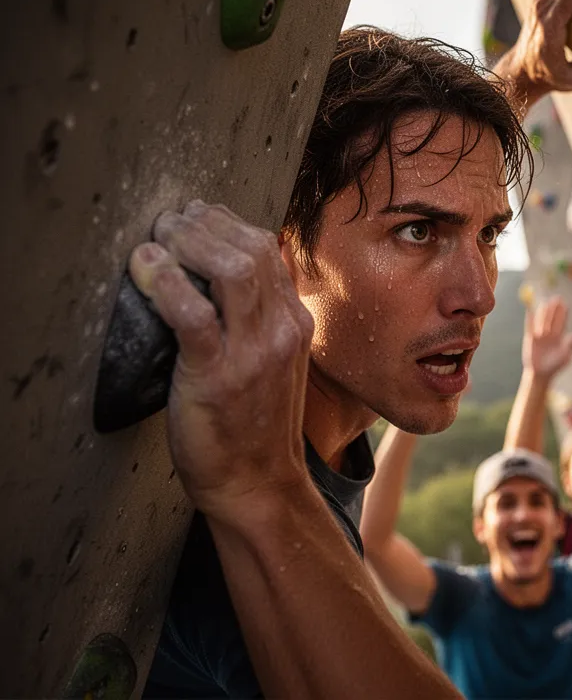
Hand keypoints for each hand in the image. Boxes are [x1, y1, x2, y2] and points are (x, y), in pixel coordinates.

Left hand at [128, 200, 313, 519]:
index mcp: (295, 321)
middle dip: (204, 224)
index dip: (225, 222)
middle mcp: (282, 330)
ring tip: (158, 240)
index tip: (193, 219)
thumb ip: (258, 317)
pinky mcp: (220, 377)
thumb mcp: (271, 360)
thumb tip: (222, 273)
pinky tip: (146, 268)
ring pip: (232, 270)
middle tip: (168, 223)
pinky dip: (167, 283)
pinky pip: (195, 315)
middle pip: (251, 248)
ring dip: (188, 243)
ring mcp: (255, 353)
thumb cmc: (254, 421)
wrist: (257, 481)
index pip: (268, 247)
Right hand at [523, 297, 571, 379]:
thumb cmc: (555, 366)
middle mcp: (549, 334)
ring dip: (543, 312)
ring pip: (541, 321)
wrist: (541, 374)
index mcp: (559, 337)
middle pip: (551, 319)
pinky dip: (529, 319)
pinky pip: (530, 327)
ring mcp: (539, 336)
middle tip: (557, 298)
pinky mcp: (531, 339)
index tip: (565, 304)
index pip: (561, 322)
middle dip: (554, 309)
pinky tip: (529, 310)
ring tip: (545, 302)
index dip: (563, 313)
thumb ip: (570, 346)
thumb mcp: (566, 356)